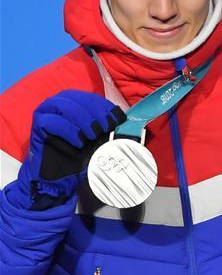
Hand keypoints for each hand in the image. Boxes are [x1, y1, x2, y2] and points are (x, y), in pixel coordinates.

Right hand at [19, 90, 124, 209]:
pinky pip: (51, 122)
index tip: (118, 119)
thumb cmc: (80, 155)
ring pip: (64, 105)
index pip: (93, 98)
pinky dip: (68, 130)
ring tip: (93, 135)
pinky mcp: (37, 126)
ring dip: (83, 118)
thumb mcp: (99, 140)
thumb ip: (110, 130)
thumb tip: (132, 126)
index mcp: (76, 102)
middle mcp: (60, 103)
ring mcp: (46, 112)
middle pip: (79, 98)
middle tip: (106, 128)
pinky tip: (79, 143)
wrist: (60, 177)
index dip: (107, 107)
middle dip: (96, 112)